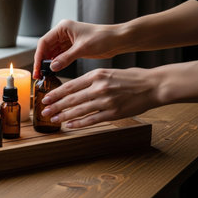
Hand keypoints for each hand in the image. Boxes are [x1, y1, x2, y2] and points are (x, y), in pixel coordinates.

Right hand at [33, 19, 123, 78]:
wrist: (117, 40)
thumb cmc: (103, 38)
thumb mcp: (82, 49)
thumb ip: (65, 58)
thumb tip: (52, 67)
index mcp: (63, 28)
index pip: (44, 42)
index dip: (39, 56)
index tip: (37, 68)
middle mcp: (63, 33)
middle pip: (46, 48)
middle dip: (42, 61)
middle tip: (39, 75)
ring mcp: (67, 41)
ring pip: (52, 53)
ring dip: (49, 63)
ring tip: (45, 75)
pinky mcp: (73, 48)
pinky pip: (60, 56)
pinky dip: (57, 64)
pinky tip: (54, 71)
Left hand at [40, 67, 160, 127]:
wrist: (153, 85)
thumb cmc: (131, 78)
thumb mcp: (109, 72)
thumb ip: (92, 80)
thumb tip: (75, 87)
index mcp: (96, 75)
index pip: (70, 85)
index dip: (56, 93)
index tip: (46, 98)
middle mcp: (99, 88)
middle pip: (71, 98)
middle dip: (55, 106)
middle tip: (44, 111)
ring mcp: (106, 101)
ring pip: (79, 110)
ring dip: (64, 116)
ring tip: (53, 120)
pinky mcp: (113, 113)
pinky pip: (92, 120)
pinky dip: (79, 123)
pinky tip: (70, 125)